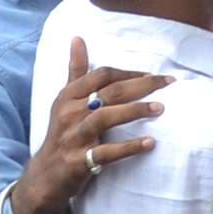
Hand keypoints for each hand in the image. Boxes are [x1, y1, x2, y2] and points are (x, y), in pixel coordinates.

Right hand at [11, 51, 170, 213]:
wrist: (45, 176)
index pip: (101, 75)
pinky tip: (150, 143)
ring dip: (135, 111)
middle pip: (109, 92)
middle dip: (141, 85)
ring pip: (106, 117)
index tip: (152, 75)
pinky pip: (107, 152)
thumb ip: (75, 70)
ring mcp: (73, 137)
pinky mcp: (79, 161)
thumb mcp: (64, 101)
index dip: (128, 73)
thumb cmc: (62, 133)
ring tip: (160, 108)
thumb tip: (78, 37)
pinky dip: (129, 147)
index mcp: (68, 96)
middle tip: (167, 83)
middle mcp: (69, 113)